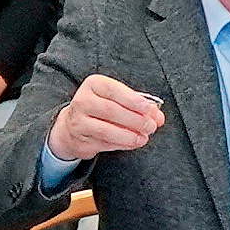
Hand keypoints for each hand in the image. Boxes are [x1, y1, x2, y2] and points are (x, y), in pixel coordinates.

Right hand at [46, 72, 168, 164]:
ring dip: (129, 136)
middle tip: (150, 126)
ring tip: (143, 138)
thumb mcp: (118, 99)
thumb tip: (157, 116)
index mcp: (94, 84)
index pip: (113, 90)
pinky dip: (122, 145)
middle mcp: (83, 101)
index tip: (148, 108)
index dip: (133, 100)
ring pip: (106, 130)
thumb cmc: (100, 108)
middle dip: (135, 120)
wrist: (72, 126)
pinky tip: (132, 143)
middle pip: (111, 110)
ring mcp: (78, 122)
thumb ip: (139, 105)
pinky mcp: (80, 140)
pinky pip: (104, 144)